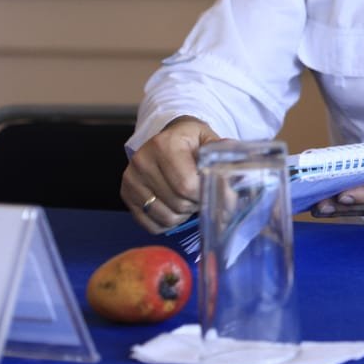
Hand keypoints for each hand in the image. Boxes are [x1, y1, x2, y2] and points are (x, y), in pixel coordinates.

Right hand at [122, 117, 220, 233]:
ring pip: (165, 217)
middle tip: (203, 195)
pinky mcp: (126, 196)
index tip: (216, 191)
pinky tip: (175, 208)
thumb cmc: (191, 141)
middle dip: (197, 204)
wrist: (167, 138)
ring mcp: (131, 181)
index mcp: (164, 146)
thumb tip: (237, 173)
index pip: (187, 185)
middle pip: (178, 203)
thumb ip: (223, 154)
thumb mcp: (208, 139)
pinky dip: (168, 223)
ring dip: (184, 215)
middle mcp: (142, 162)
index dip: (206, 194)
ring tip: (189, 199)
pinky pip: (151, 225)